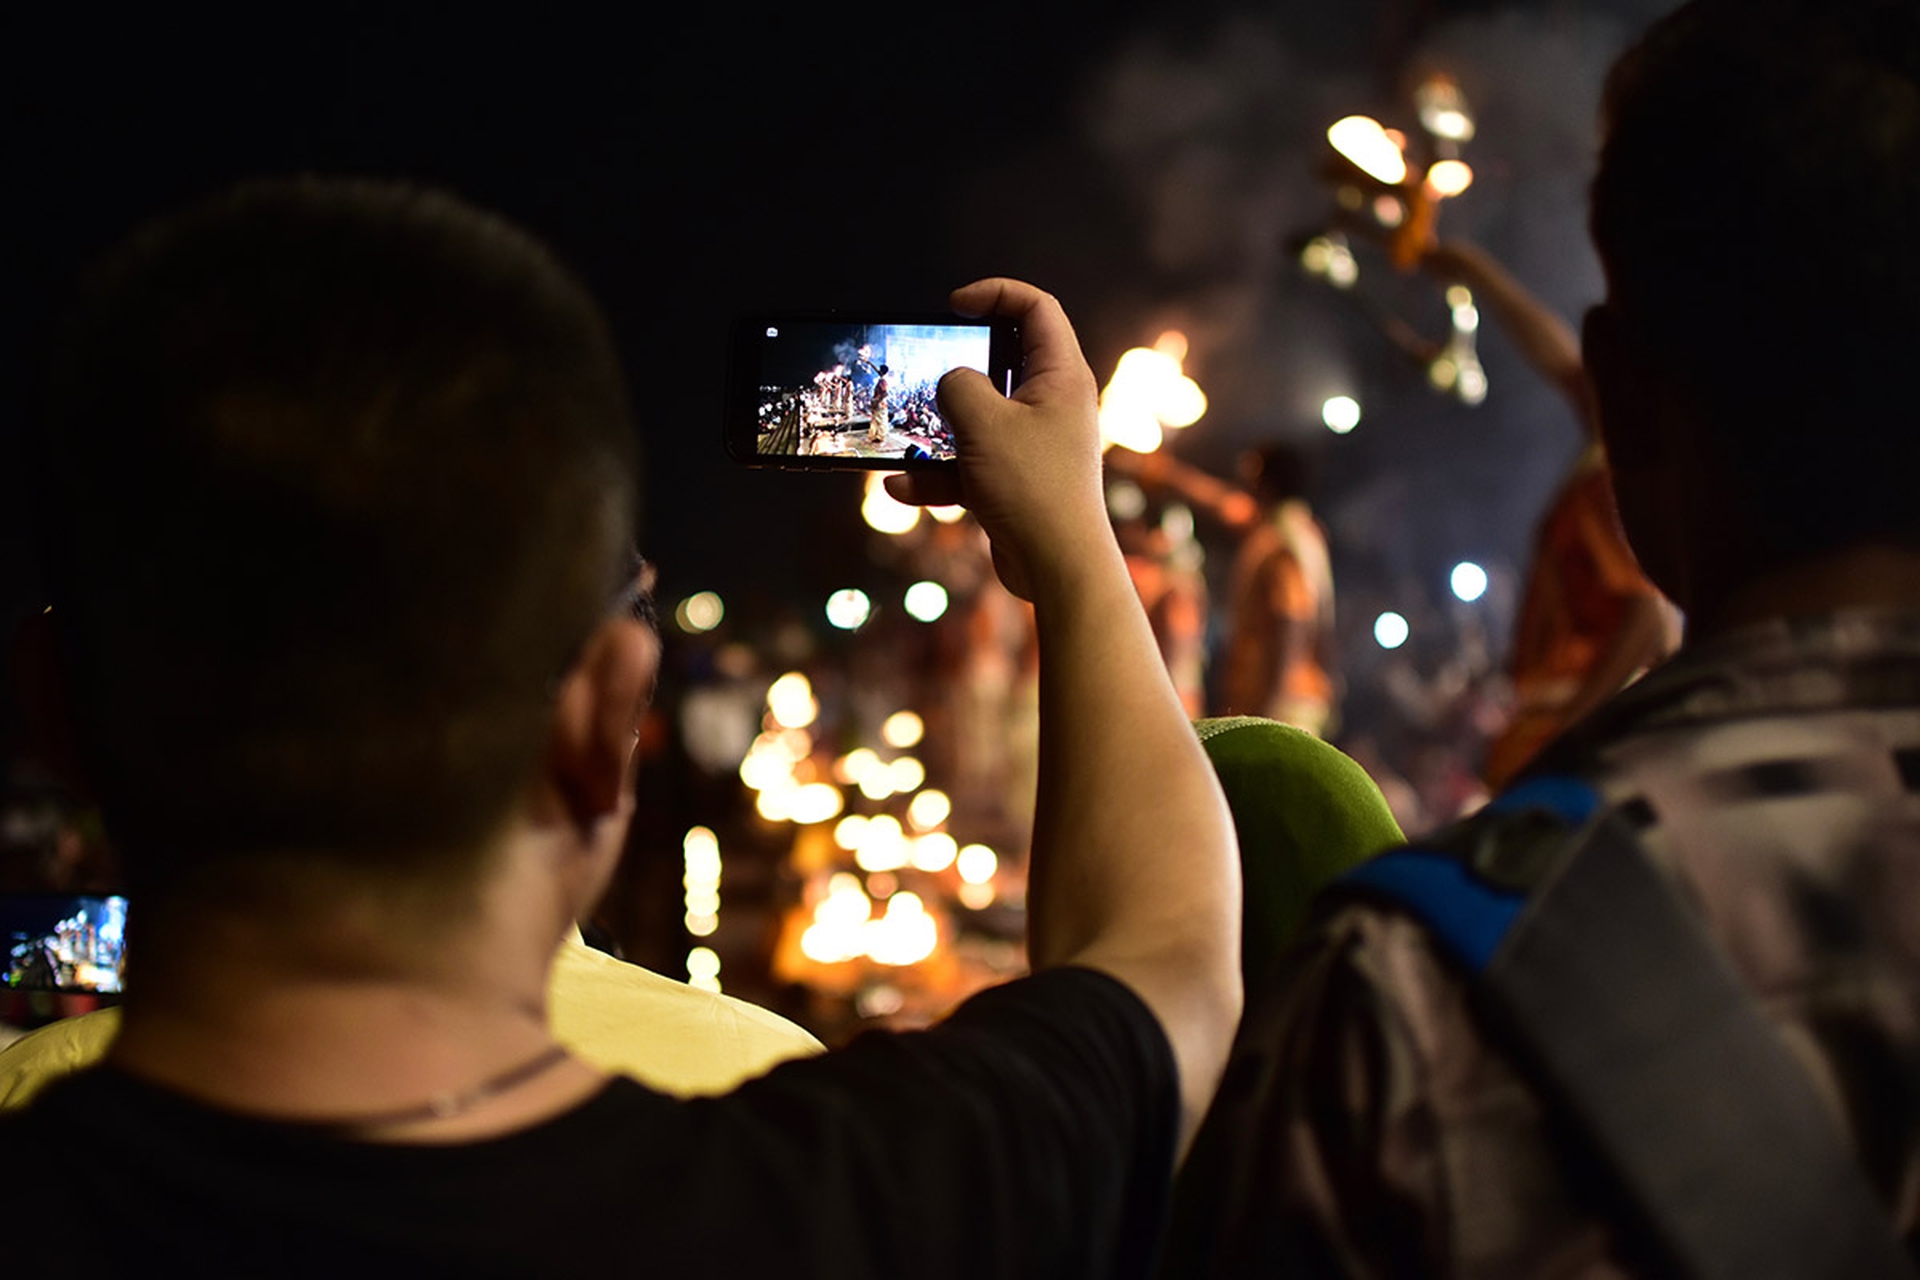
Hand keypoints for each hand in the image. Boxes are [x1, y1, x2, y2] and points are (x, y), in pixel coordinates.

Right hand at [887, 279, 1111, 600]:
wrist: (1057, 566)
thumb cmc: (1032, 487)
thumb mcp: (982, 421)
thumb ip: (958, 385)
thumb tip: (952, 382)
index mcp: (1060, 376)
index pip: (1037, 309)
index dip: (996, 293)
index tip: (956, 305)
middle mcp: (1053, 404)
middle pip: (1002, 362)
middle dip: (957, 367)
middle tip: (928, 364)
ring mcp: (1035, 444)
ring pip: (979, 418)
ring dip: (938, 429)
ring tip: (903, 437)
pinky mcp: (1017, 480)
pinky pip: (971, 465)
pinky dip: (938, 474)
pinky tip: (900, 486)